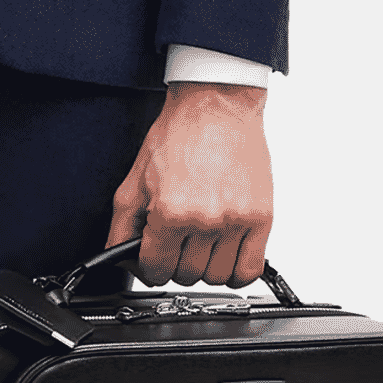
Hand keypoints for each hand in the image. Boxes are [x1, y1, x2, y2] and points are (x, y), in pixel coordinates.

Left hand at [106, 82, 272, 288]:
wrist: (216, 104)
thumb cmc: (178, 136)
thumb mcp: (133, 182)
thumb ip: (121, 227)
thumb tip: (121, 260)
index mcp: (170, 212)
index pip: (155, 271)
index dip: (150, 266)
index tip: (156, 256)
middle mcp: (204, 219)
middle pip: (186, 276)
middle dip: (177, 263)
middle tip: (179, 242)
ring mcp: (235, 220)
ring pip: (216, 278)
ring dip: (206, 267)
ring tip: (203, 243)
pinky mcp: (261, 217)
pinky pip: (248, 270)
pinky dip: (237, 272)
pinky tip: (227, 254)